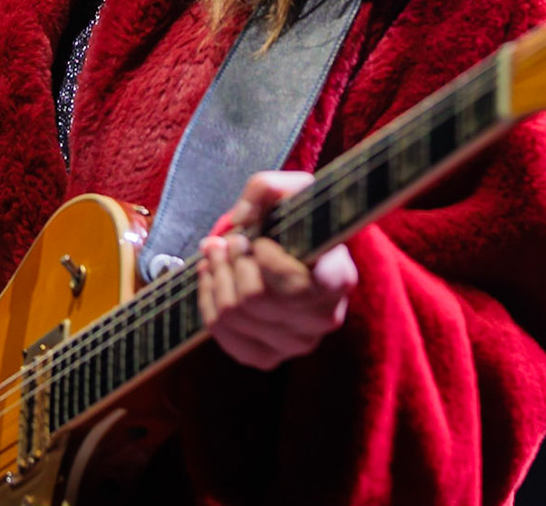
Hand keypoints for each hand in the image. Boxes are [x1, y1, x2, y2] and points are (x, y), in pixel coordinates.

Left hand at [196, 171, 357, 370]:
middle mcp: (324, 319)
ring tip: (217, 251)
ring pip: (234, 314)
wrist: (299, 252)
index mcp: (338, 279)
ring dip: (216, 275)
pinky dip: (207, 298)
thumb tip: (240, 220)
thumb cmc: (298, 220)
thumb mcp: (291, 189)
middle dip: (232, 261)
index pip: (297, 284)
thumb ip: (266, 188)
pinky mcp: (267, 357)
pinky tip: (211, 275)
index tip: (261, 238)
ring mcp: (296, 344)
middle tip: (230, 240)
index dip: (267, 259)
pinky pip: (221, 333)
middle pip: (254, 298)